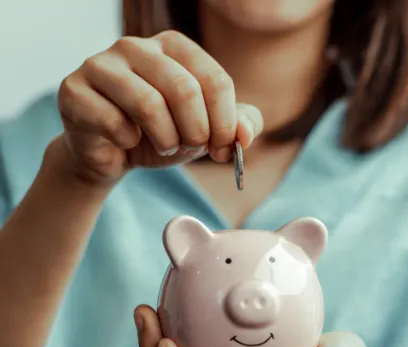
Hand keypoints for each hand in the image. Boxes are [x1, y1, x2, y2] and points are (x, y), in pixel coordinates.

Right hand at [56, 30, 262, 184]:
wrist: (113, 153)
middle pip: (184, 89)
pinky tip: (127, 142)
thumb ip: (235, 126)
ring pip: (149, 104)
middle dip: (197, 132)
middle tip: (192, 148)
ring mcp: (101, 64)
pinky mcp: (74, 91)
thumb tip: (245, 135)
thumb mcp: (206, 130)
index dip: (225, 124)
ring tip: (164, 146)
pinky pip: (114, 123)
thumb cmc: (161, 134)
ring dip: (166, 139)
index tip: (222, 149)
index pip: (215, 80)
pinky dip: (129, 143)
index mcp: (173, 47)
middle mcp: (136, 46)